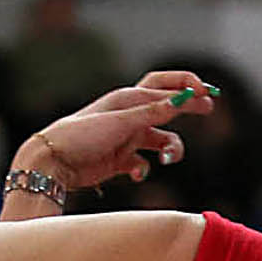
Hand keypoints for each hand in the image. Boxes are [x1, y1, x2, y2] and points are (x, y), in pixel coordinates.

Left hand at [20, 70, 217, 191]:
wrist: (53, 163)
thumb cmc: (81, 135)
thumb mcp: (120, 122)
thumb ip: (152, 113)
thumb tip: (182, 100)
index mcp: (127, 99)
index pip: (165, 87)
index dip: (188, 87)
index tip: (207, 94)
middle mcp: (129, 116)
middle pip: (167, 107)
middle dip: (187, 108)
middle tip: (208, 109)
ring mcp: (125, 139)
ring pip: (161, 139)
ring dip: (170, 148)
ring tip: (167, 158)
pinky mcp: (119, 160)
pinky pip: (143, 163)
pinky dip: (144, 169)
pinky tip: (135, 173)